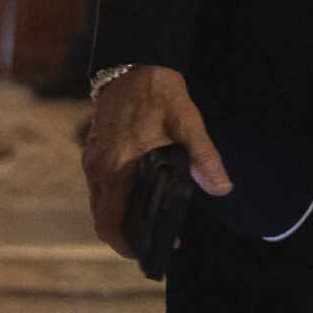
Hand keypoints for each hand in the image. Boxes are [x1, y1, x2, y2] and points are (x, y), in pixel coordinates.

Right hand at [80, 64, 230, 257]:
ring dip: (120, 217)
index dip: (124, 244)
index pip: (107, 221)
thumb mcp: (187, 123)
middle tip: (156, 241)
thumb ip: (204, 158)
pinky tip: (142, 195)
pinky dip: (116, 199)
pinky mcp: (95, 150)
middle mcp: (96, 167)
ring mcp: (92, 158)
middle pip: (102, 217)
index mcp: (114, 166)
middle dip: (125, 235)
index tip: (147, 252)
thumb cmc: (159, 92)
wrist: (134, 61)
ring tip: (152, 222)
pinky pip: (100, 187)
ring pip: (100, 203)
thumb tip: (221, 189)